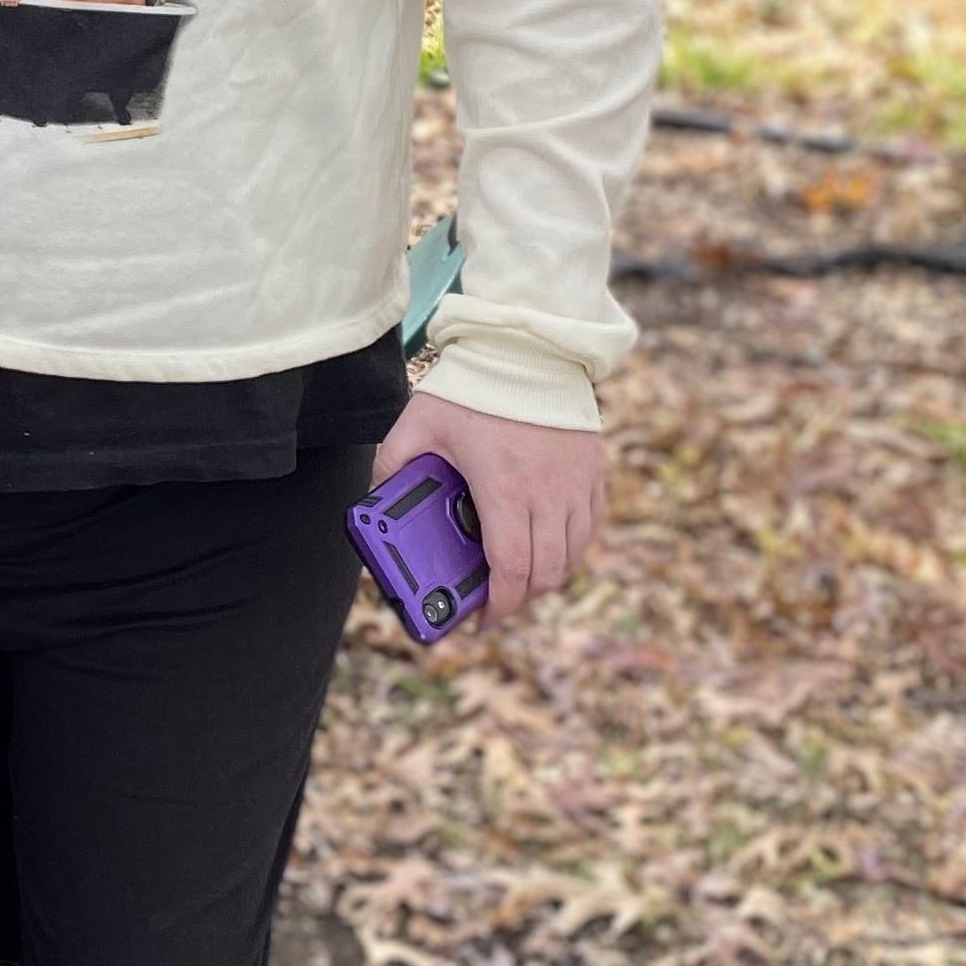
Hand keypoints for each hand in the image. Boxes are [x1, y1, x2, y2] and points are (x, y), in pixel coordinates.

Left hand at [372, 394, 604, 624]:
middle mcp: (548, 494)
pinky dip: (573, 548)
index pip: (511, 569)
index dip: (500, 605)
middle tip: (496, 602)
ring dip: (548, 577)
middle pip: (546, 572)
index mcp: (504, 489)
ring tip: (521, 579)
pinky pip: (591, 527)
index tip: (482, 618)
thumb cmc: (473, 386)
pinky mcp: (593, 472)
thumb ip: (390, 464)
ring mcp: (576, 485)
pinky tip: (552, 548)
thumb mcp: (418, 422)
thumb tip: (372, 501)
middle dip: (520, 598)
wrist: (528, 347)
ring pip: (572, 555)